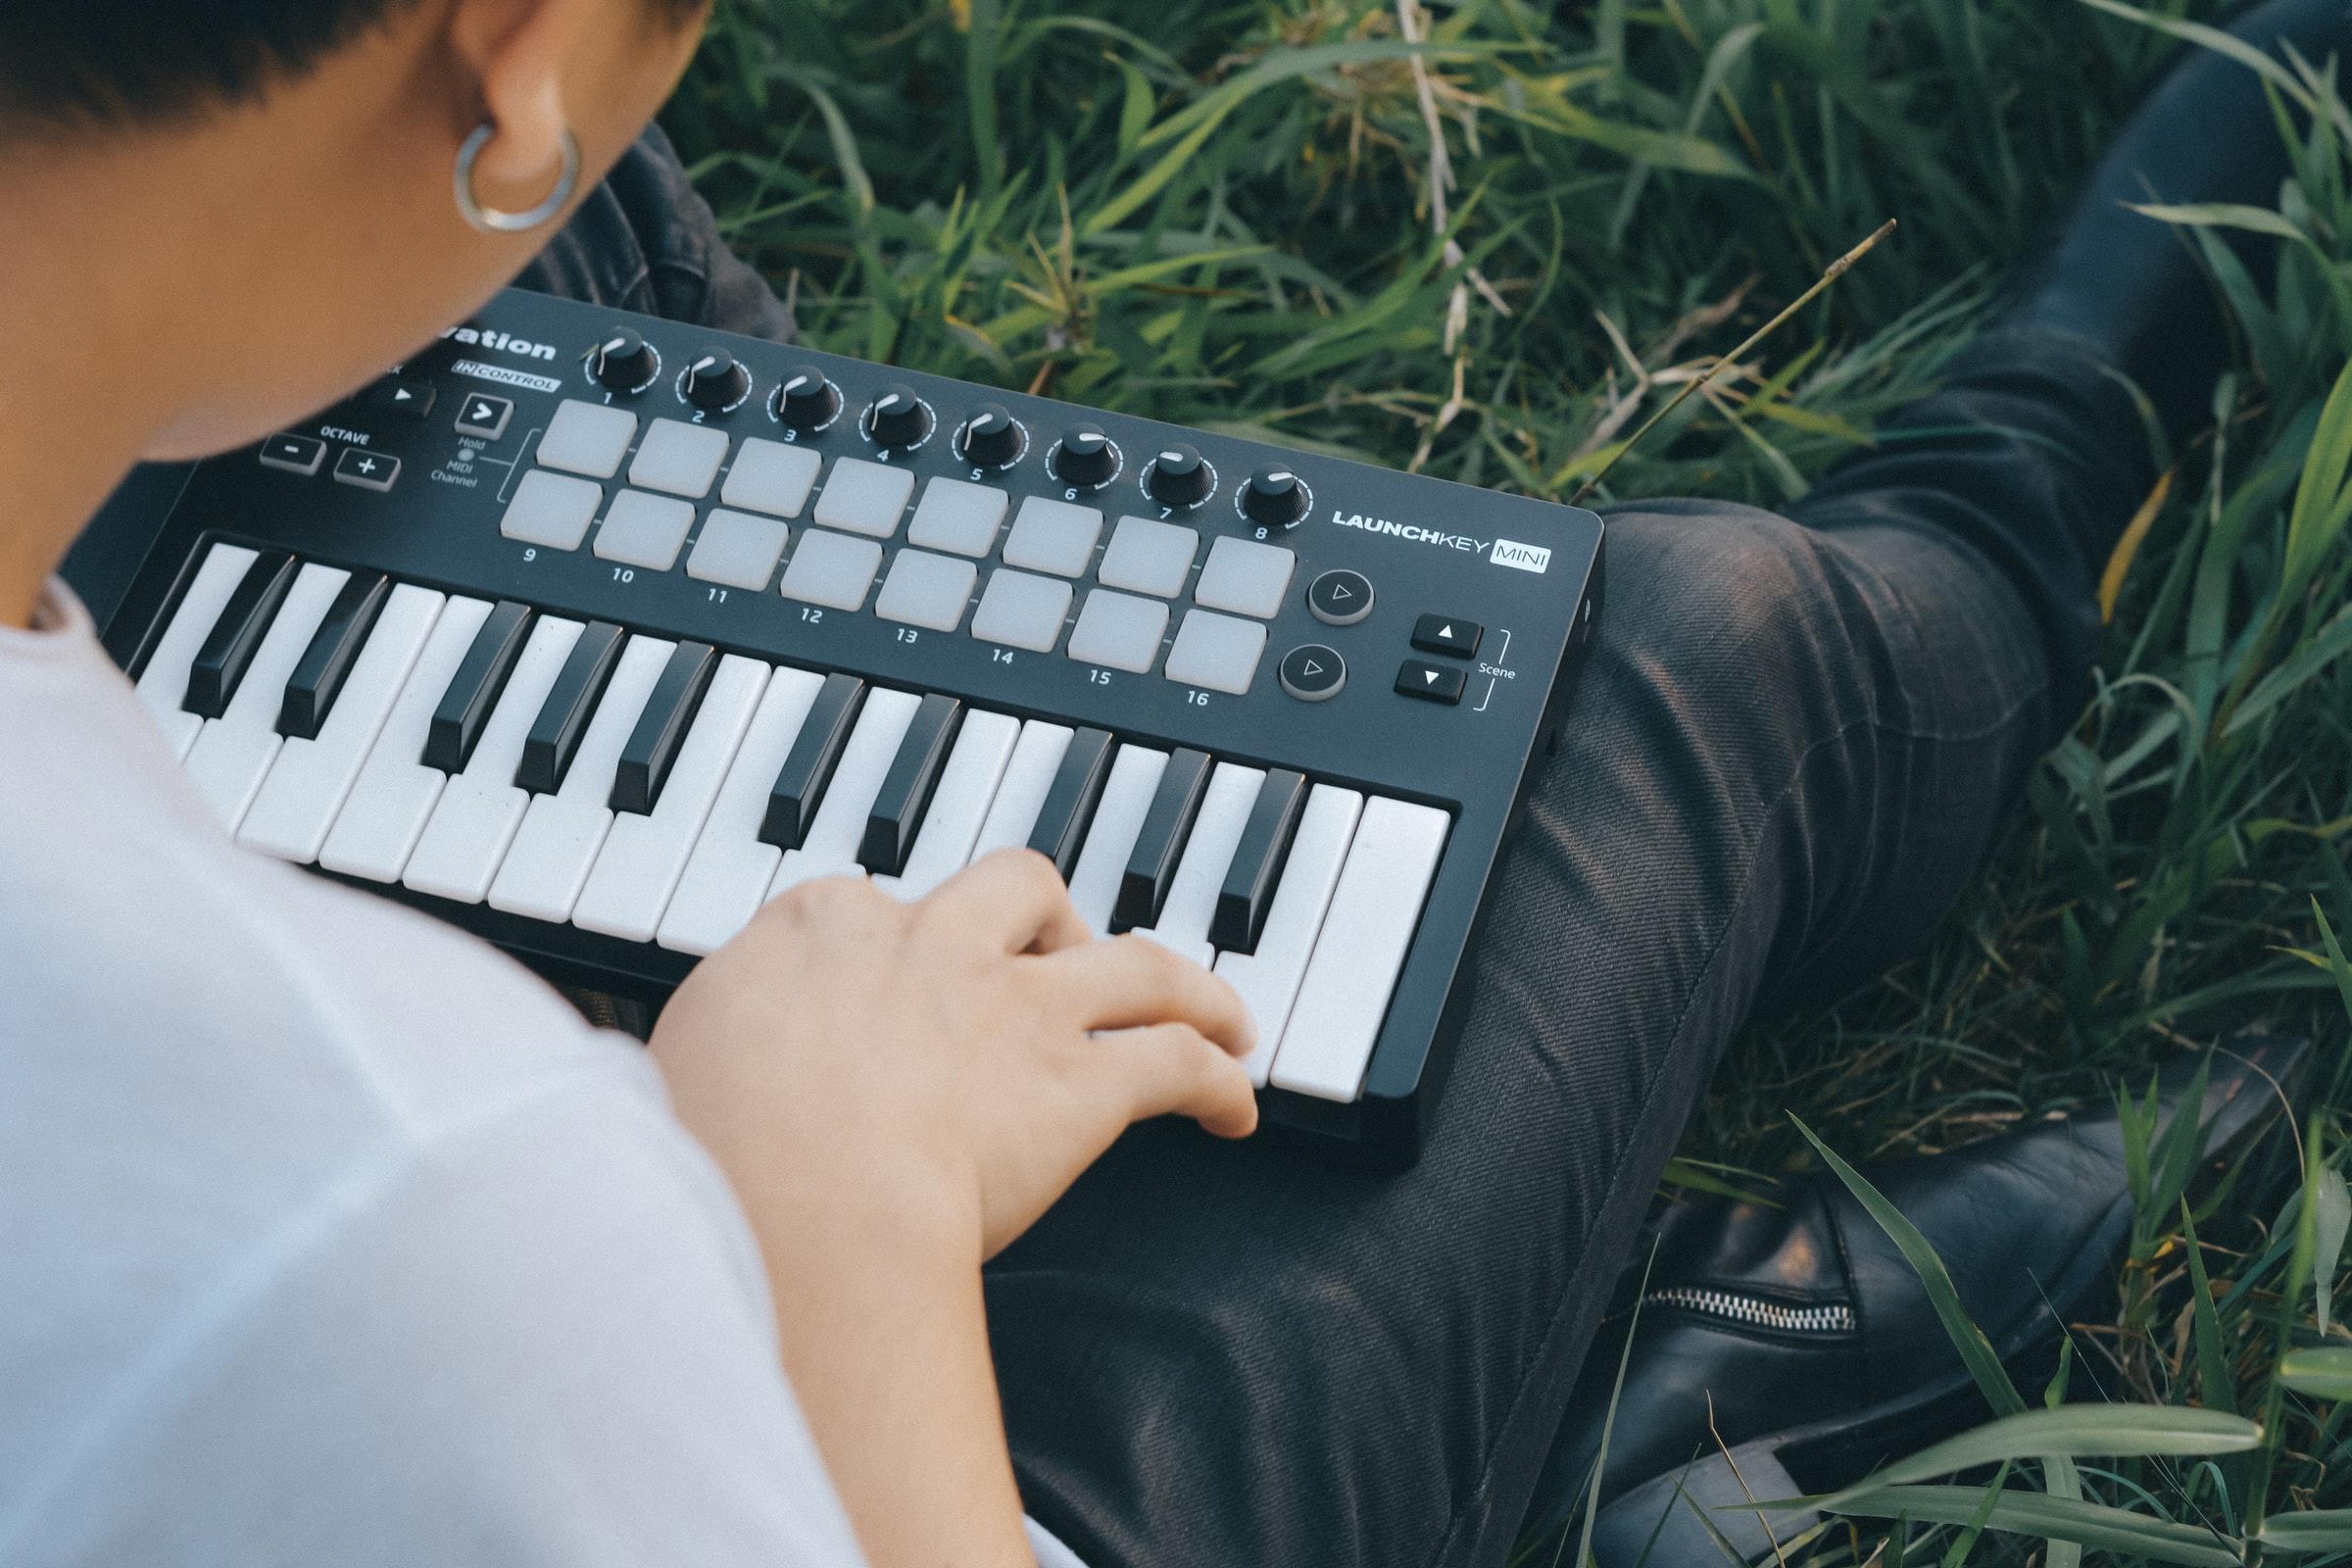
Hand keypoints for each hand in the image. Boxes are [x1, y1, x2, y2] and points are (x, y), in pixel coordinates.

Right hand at [647, 850, 1259, 1567]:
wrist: (795, 1198)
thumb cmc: (712, 1155)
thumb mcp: (662, 1077)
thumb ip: (685, 1063)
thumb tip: (653, 1087)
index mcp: (820, 928)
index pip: (874, 905)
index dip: (904, 941)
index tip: (908, 973)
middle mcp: (930, 946)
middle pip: (1018, 888)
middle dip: (1049, 916)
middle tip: (1065, 957)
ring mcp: (1015, 1006)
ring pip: (1132, 959)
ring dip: (1185, 982)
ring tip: (1219, 1010)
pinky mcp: (1080, 1081)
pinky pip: (1177, 1061)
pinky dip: (1219, 1076)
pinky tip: (1238, 1106)